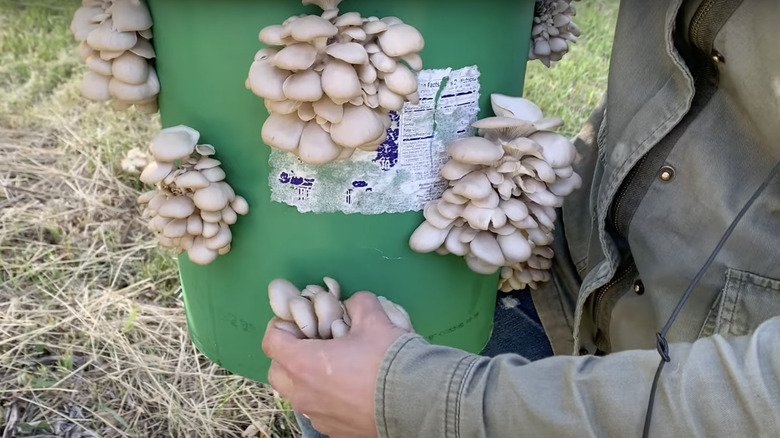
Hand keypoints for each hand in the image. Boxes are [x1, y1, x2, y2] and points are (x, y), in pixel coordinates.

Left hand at [262, 292, 410, 437]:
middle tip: (311, 342)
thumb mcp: (374, 319)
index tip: (297, 321)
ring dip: (304, 378)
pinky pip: (317, 411)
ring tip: (331, 366)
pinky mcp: (334, 431)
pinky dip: (323, 397)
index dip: (280, 326)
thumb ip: (358, 304)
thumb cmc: (388, 359)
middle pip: (277, 371)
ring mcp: (317, 416)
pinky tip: (348, 388)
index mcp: (303, 364)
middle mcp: (304, 394)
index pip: (271, 342)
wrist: (416, 401)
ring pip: (297, 394)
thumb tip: (353, 304)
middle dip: (287, 354)